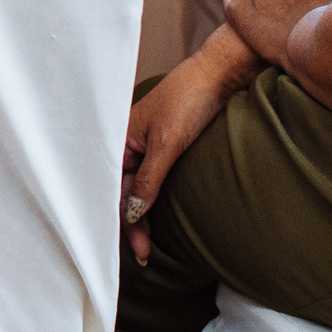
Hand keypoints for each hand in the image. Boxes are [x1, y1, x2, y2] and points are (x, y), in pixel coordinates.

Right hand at [123, 29, 260, 263]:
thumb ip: (148, 180)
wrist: (218, 74)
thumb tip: (133, 215)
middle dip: (129, 224)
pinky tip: (153, 217)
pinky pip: (148, 179)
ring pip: (135, 188)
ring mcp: (144, 146)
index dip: (121, 221)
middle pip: (121, 192)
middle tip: (144, 257)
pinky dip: (150, 200)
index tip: (136, 250)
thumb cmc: (188, 100)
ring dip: (141, 216)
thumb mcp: (167, 145)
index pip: (112, 190)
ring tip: (148, 246)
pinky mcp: (162, 147)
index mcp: (118, 138)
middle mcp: (126, 144)